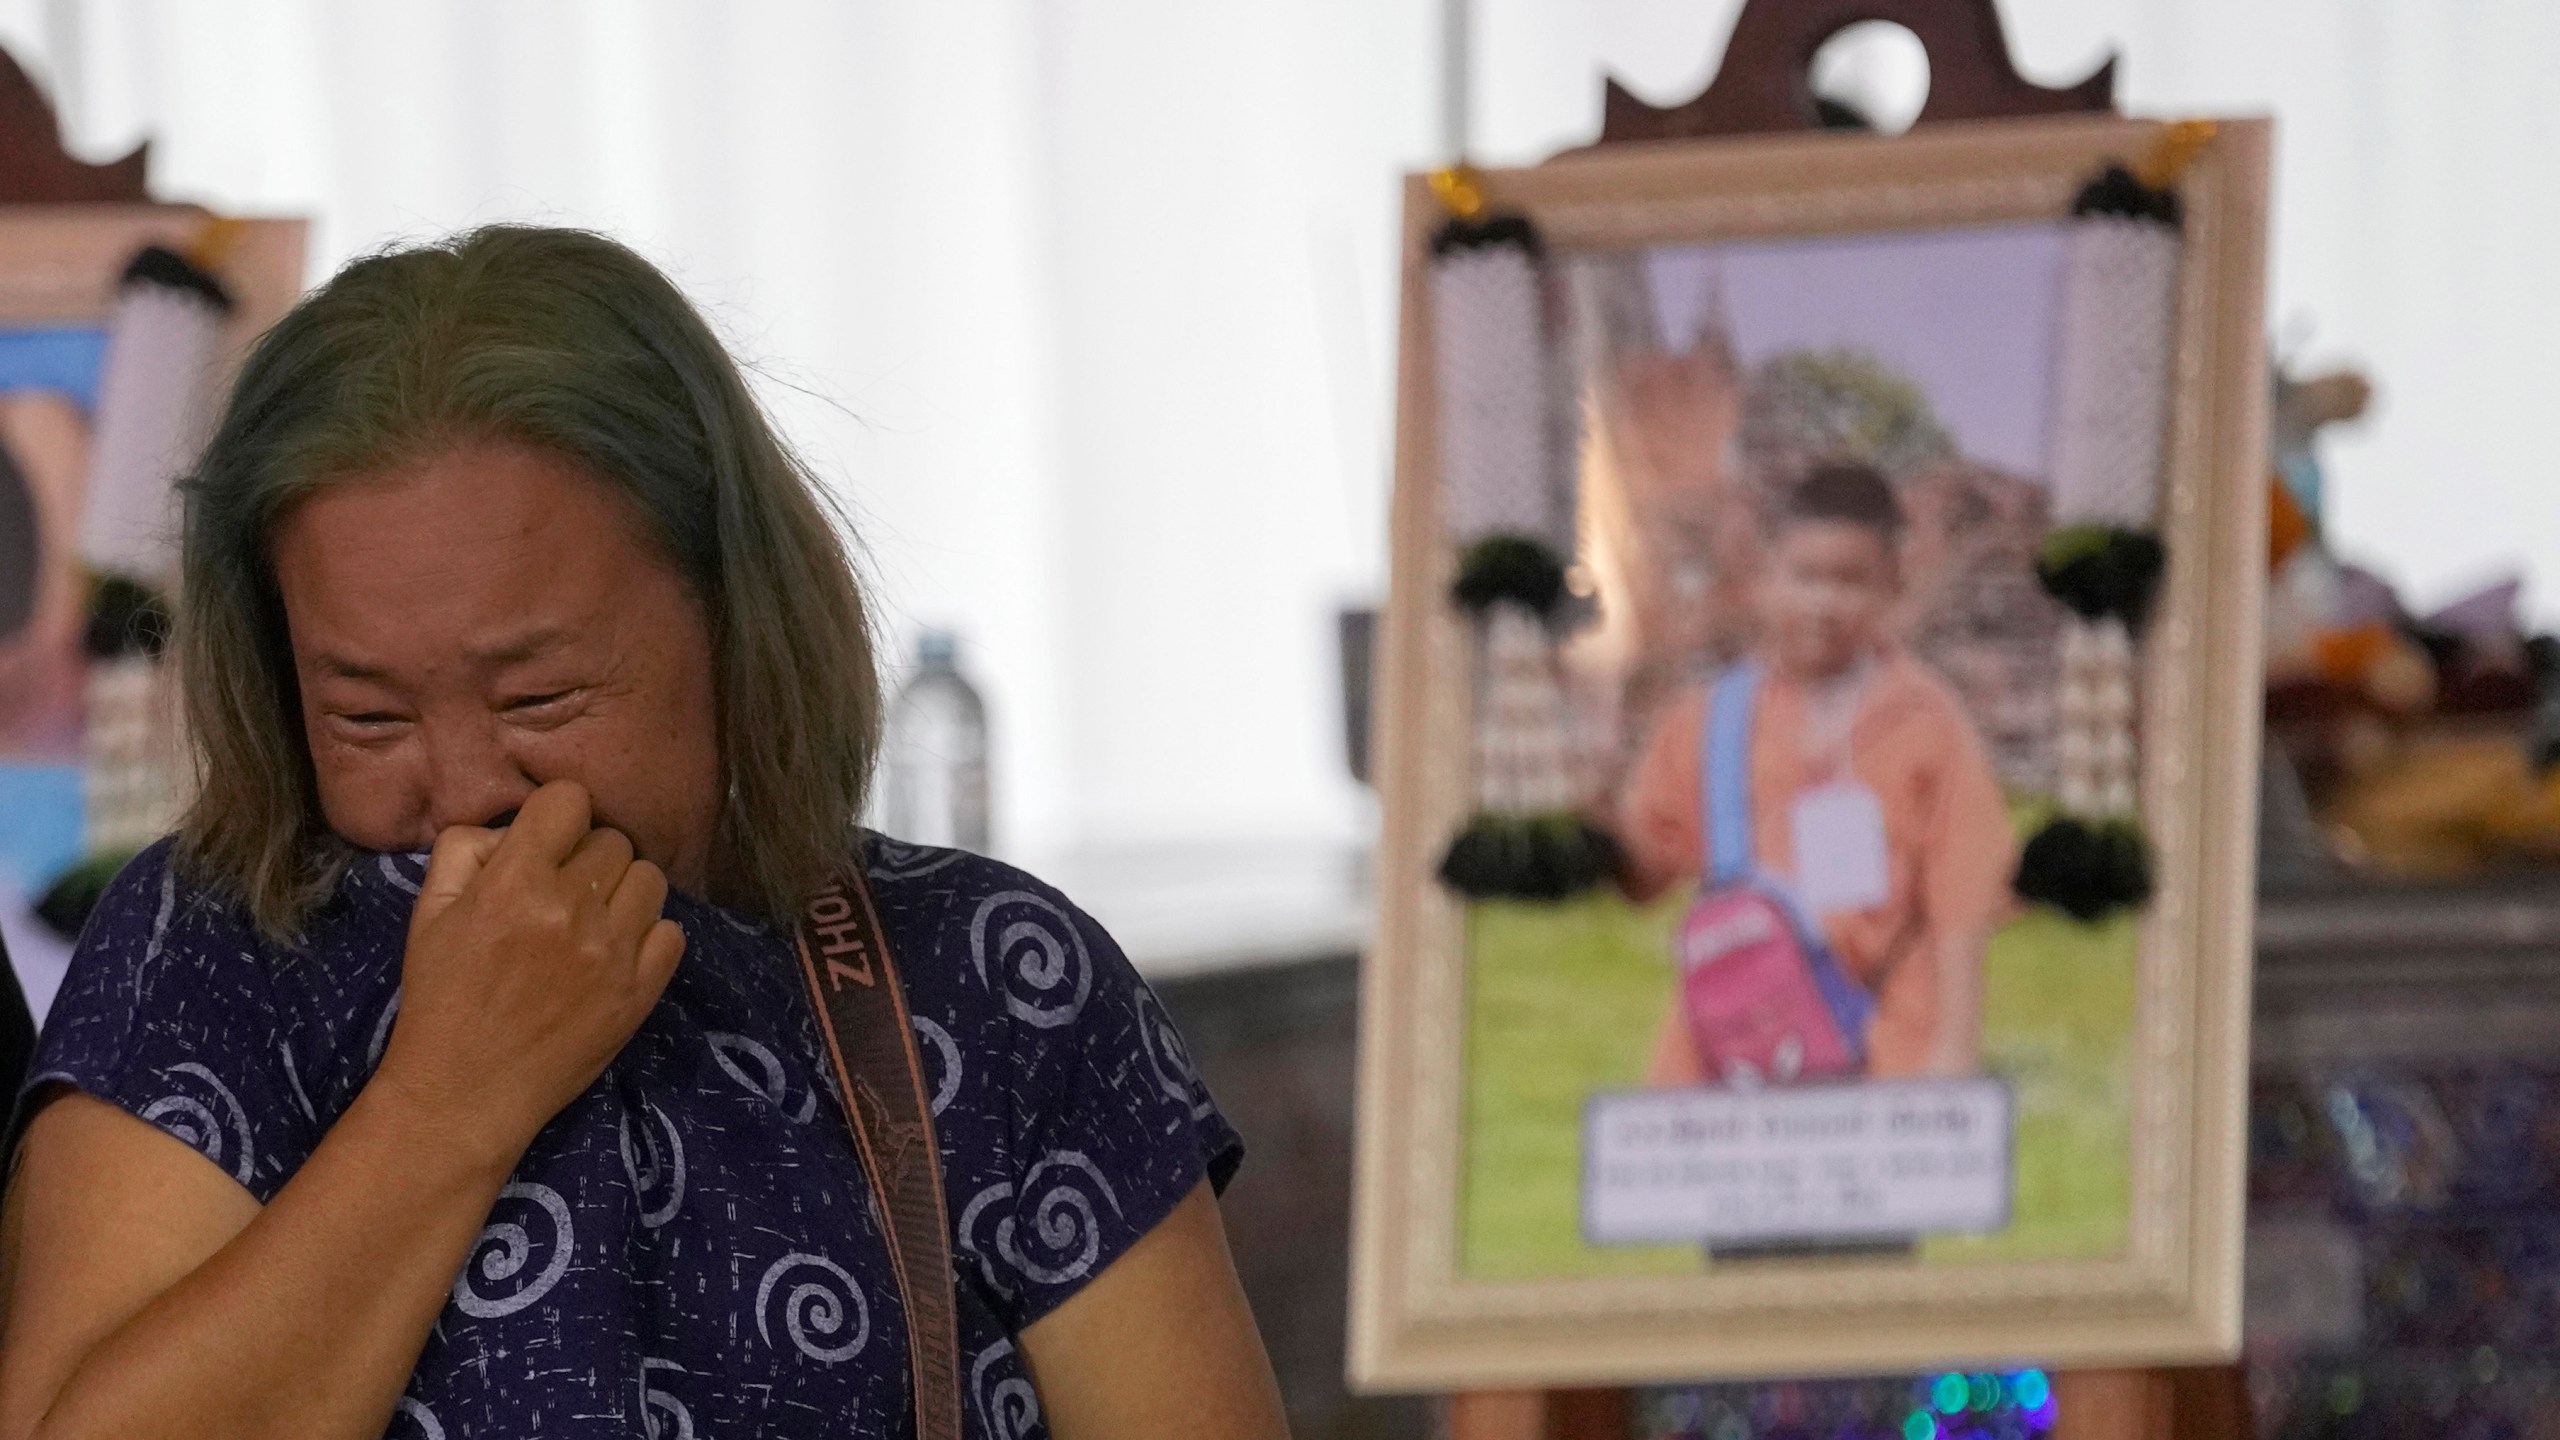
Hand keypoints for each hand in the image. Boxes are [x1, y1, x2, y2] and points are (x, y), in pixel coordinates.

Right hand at [373, 781, 685, 1165]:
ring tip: (593, 923)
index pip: (570, 799)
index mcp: (515, 881)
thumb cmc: (441, 998)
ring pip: (649, 878)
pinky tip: (616, 955)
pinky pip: (672, 931)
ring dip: (623, 893)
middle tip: (562, 895)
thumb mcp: (428, 913)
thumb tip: (514, 826)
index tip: (546, 845)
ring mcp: (613, 951)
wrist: (465, 1091)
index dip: (557, 818)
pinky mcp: (641, 990)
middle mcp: (571, 908)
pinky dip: (649, 936)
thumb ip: (465, 849)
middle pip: (613, 840)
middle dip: (587, 859)